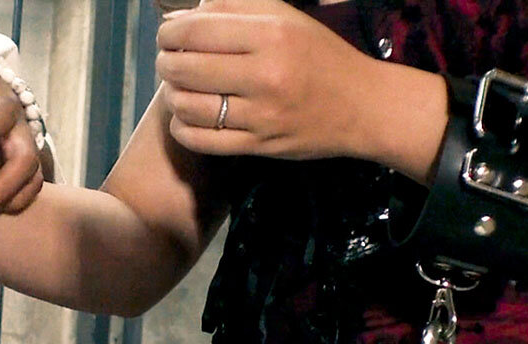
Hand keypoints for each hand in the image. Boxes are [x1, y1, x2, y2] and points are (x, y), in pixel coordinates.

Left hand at [156, 0, 375, 159]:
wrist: (362, 107)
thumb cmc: (319, 56)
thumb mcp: (284, 18)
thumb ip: (232, 8)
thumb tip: (178, 19)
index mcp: (271, 35)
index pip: (196, 30)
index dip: (169, 33)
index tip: (168, 37)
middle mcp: (265, 75)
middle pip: (185, 68)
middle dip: (166, 63)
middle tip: (169, 62)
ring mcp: (261, 115)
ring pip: (188, 106)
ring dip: (171, 96)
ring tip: (177, 89)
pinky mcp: (259, 146)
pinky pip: (202, 140)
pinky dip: (182, 128)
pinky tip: (184, 118)